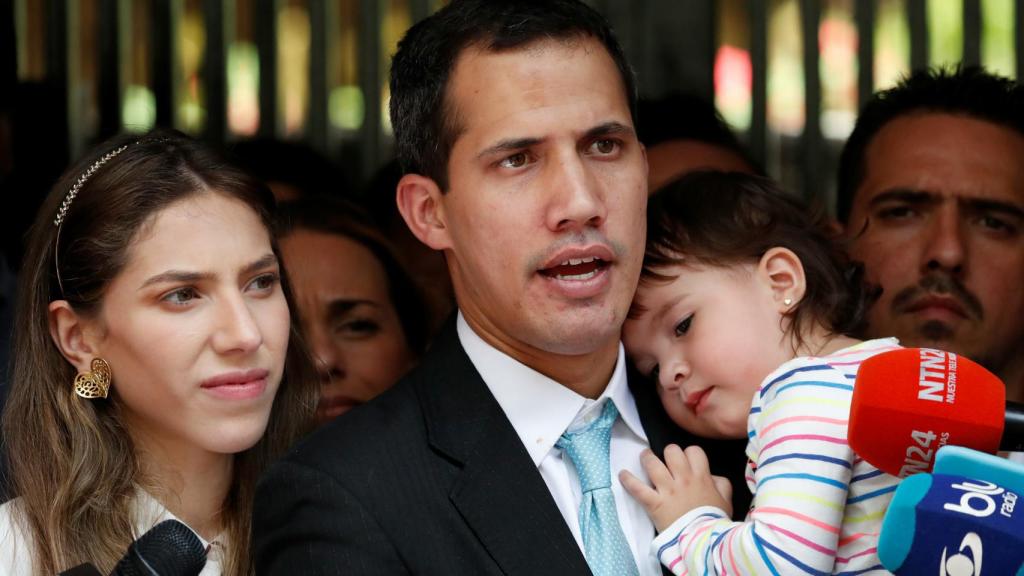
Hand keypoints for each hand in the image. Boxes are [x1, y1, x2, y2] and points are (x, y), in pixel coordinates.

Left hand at [619, 444, 733, 531]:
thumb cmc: (714, 521)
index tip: (686, 460)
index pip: (693, 451)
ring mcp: (667, 490)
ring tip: (644, 457)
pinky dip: (628, 480)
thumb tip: (712, 476)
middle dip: (668, 452)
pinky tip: (622, 474)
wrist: (704, 542)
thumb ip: (721, 483)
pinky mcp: (654, 503)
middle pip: (672, 451)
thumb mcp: (726, 500)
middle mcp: (683, 479)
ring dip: (646, 458)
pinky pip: (637, 488)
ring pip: (653, 464)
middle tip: (665, 459)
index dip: (689, 453)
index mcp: (701, 477)